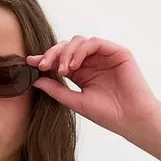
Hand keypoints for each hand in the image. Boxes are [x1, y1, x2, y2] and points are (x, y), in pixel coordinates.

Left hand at [27, 36, 160, 137]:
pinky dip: (81, 51)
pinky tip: (74, 66)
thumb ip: (56, 90)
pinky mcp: (116, 52)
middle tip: (42, 65)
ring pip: (79, 42)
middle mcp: (91, 62)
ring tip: (62, 70)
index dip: (45, 59)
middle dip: (52, 53)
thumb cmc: (107, 114)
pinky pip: (94, 43)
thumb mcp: (75, 102)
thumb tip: (35, 80)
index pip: (60, 60)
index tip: (29, 63)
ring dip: (66, 53)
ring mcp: (104, 55)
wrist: (131, 119)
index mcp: (81, 73)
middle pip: (66, 47)